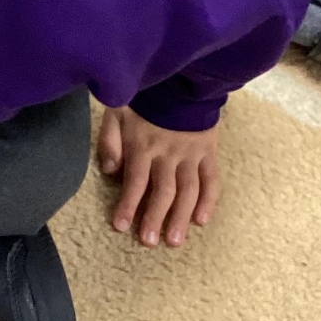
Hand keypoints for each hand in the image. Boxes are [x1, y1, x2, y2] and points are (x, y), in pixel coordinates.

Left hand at [98, 106, 220, 246]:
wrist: (182, 79)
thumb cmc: (144, 98)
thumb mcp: (117, 111)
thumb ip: (110, 140)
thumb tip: (109, 170)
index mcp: (143, 145)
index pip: (135, 181)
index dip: (127, 204)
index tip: (119, 226)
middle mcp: (168, 153)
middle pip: (162, 191)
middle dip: (154, 217)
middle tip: (149, 241)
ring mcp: (191, 154)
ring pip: (188, 190)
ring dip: (181, 216)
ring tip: (175, 241)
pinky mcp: (208, 152)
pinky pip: (211, 179)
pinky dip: (208, 200)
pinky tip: (201, 220)